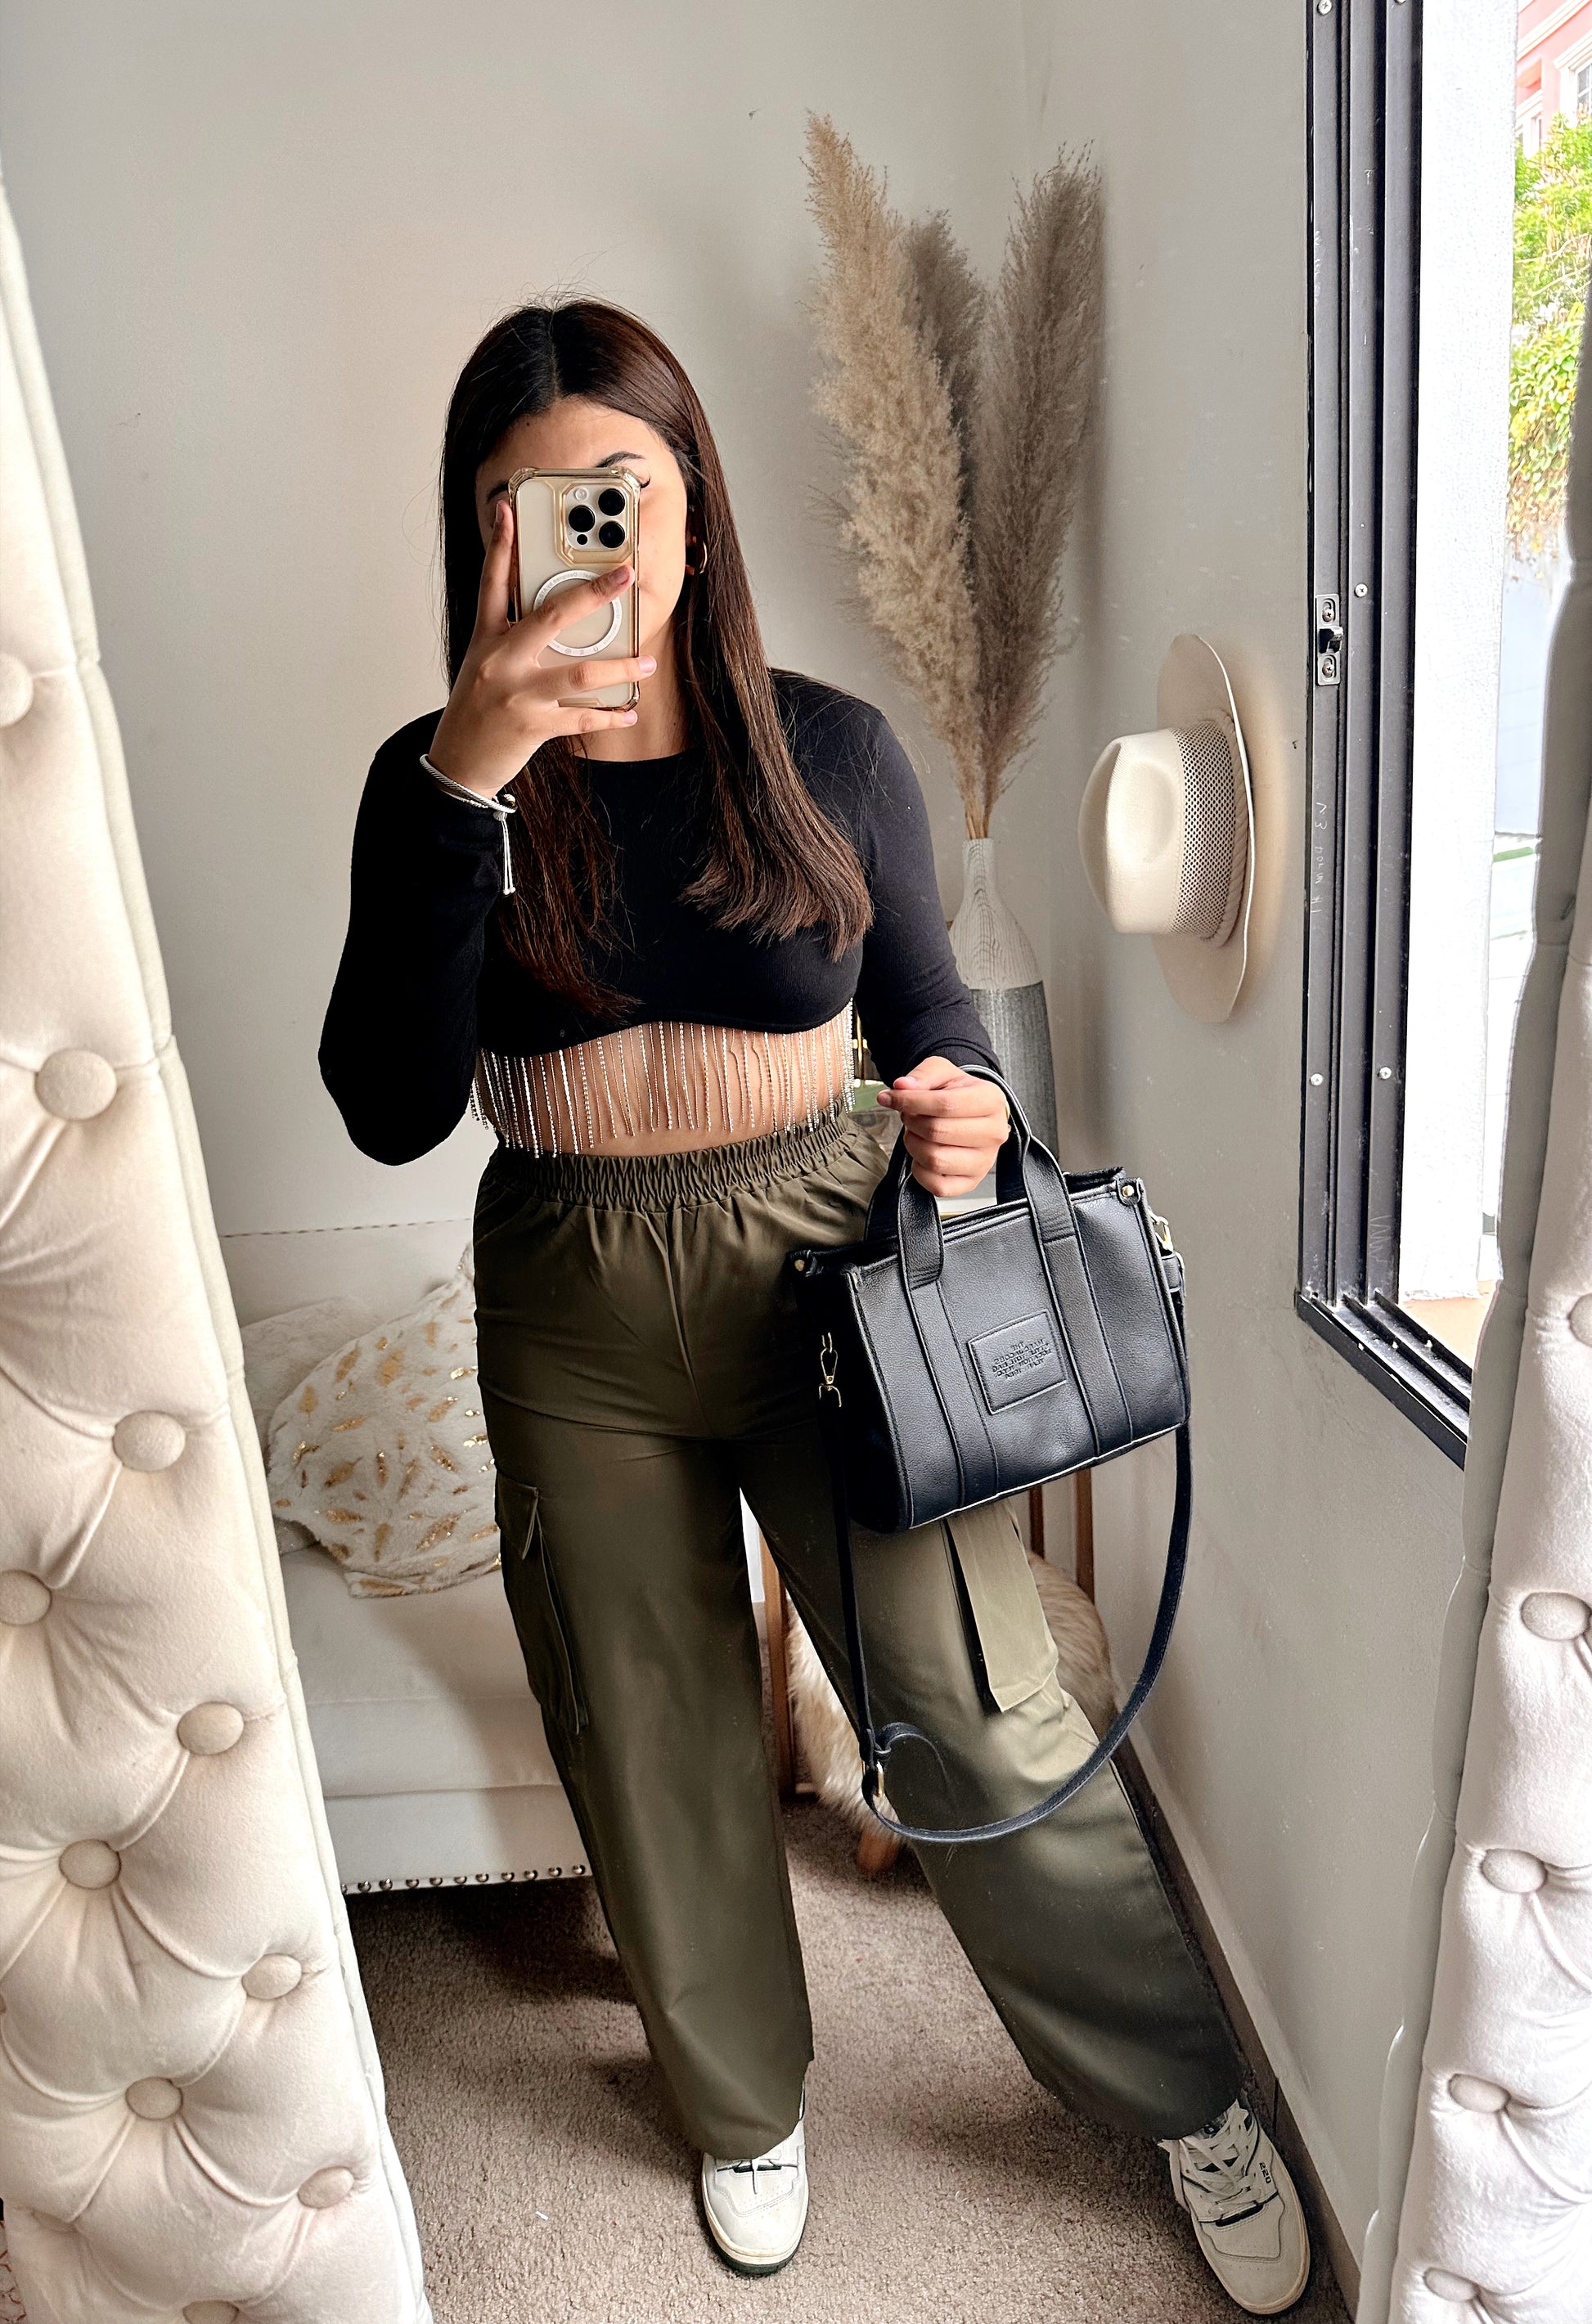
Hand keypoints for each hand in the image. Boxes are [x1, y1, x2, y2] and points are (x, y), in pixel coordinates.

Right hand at [426, 500, 654, 798]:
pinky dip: (610, 715)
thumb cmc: (474, 712)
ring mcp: (518, 694)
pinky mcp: (533, 726)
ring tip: (646, 663)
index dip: (499, 544)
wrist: (456, 765)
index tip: (508, 510)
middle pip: (550, 616)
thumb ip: (511, 640)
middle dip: (592, 593)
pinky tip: (629, 711)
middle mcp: (501, 661)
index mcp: (485, 640)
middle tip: (624, 576)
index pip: (491, 583)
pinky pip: (583, 717)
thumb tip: (557, 624)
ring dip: (620, 667)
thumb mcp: (482, 666)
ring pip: (580, 672)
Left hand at [877, 1057, 1009, 1198]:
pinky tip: (922, 1154)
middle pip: (937, 1132)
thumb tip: (902, 1086)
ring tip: (916, 1133)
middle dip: (912, 1122)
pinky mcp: (972, 1182)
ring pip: (935, 1159)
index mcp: (991, 1101)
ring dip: (914, 1145)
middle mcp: (993, 1133)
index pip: (944, 1104)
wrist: (975, 1112)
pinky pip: (937, 1185)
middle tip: (909, 1115)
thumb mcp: (944, 1072)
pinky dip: (920, 1171)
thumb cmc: (960, 1093)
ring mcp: (984, 1161)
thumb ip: (923, 1075)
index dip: (910, 1101)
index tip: (890, 1098)